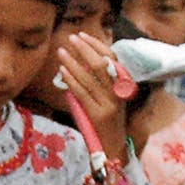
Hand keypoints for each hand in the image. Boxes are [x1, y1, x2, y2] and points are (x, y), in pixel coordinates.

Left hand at [53, 31, 129, 166]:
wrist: (112, 148)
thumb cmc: (105, 122)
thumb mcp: (106, 99)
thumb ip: (97, 82)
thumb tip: (79, 62)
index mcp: (122, 85)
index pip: (112, 59)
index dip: (97, 45)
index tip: (83, 36)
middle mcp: (118, 93)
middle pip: (101, 64)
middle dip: (85, 49)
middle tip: (71, 38)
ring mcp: (109, 104)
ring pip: (90, 77)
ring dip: (73, 62)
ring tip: (61, 51)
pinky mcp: (98, 115)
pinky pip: (82, 93)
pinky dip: (71, 79)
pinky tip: (62, 71)